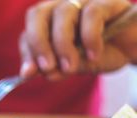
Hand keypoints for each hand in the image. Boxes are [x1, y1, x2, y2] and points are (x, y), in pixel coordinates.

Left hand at [20, 0, 136, 80]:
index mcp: (47, 23)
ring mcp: (82, 1)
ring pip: (63, 13)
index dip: (27, 52)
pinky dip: (89, 37)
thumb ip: (55, 68)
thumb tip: (37, 73)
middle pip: (38, 15)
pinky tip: (93, 55)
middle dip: (38, 44)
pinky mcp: (106, 1)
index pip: (27, 34)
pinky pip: (92, 14)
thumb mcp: (73, 66)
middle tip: (47, 67)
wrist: (131, 49)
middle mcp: (61, 7)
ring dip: (63, 44)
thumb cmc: (98, 54)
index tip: (28, 73)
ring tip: (70, 67)